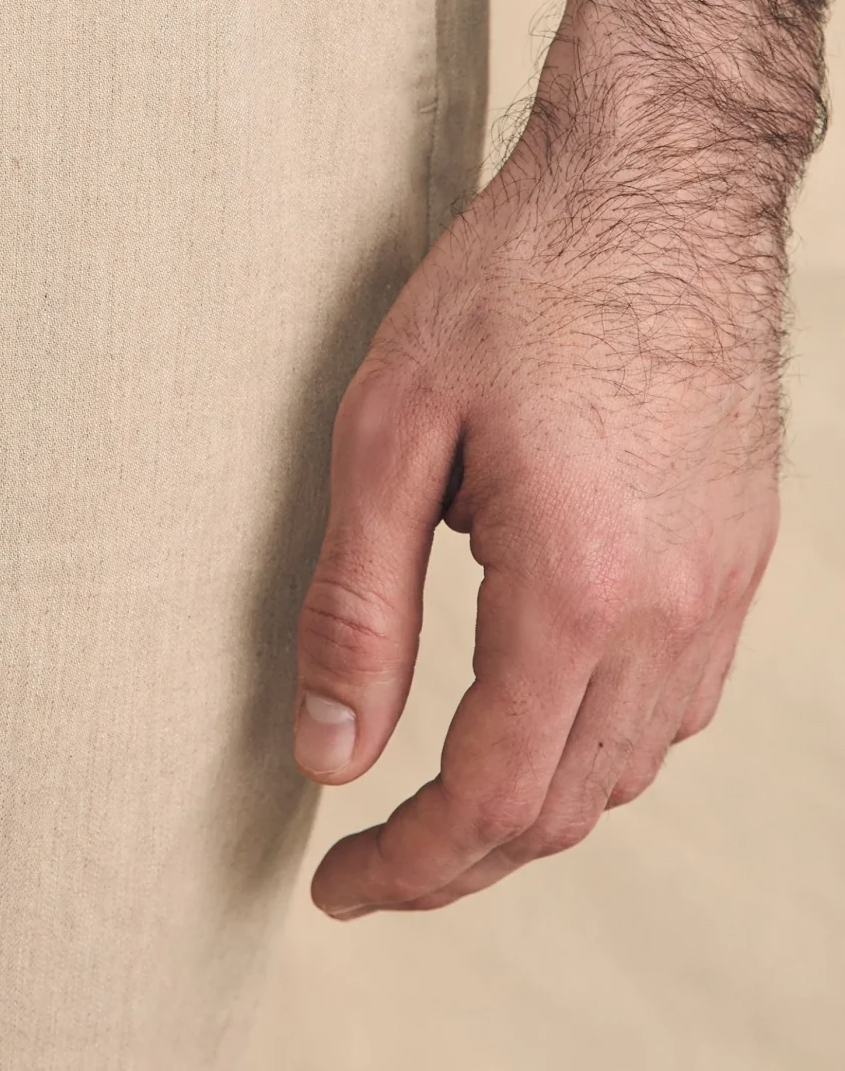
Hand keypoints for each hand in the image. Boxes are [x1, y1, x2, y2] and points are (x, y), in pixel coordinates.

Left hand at [291, 32, 782, 916]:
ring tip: (437, 803)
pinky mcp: (741, 556)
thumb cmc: (514, 283)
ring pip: (630, 768)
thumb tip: (328, 754)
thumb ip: (357, 603)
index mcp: (577, 589)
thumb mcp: (388, 430)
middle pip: (567, 808)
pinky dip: (598, 745)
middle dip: (462, 861)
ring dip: (533, 810)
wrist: (659, 184)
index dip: (408, 866)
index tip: (335, 886)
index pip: (492, 797)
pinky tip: (536, 715)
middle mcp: (671, 612)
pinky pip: (676, 704)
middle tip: (369, 866)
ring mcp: (722, 588)